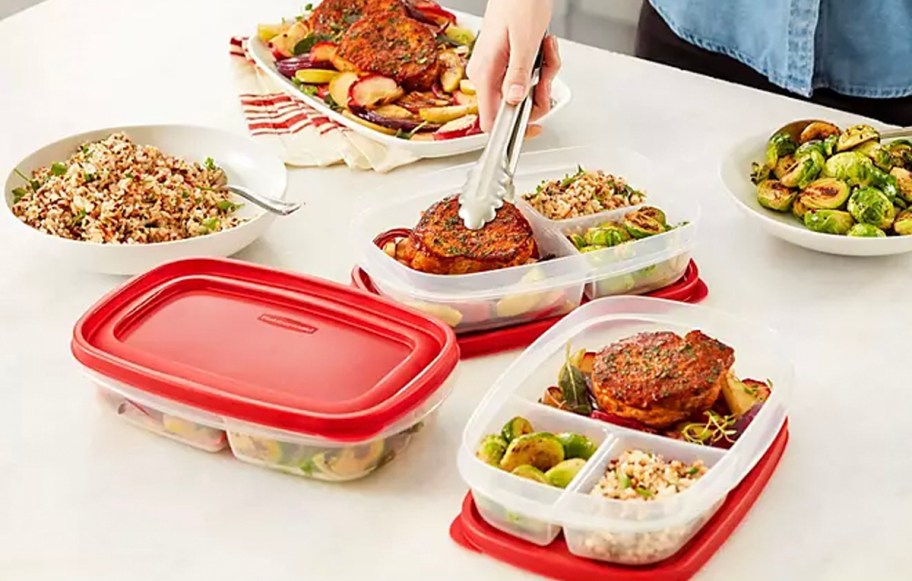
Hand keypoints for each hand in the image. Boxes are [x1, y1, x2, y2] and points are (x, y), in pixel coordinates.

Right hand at [467, 0, 559, 132]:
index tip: (533, 129)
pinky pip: (527, 76)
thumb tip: (514, 100)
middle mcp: (486, 74)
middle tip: (547, 74)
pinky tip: (544, 47)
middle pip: (513, 107)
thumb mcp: (524, 41)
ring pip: (524, 91)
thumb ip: (517, 74)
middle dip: (538, 93)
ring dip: (543, 75)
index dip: (512, 130)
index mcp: (484, 73)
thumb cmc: (519, 2)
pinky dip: (542, 65)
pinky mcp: (507, 62)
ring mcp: (496, 69)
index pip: (491, 120)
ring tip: (546, 52)